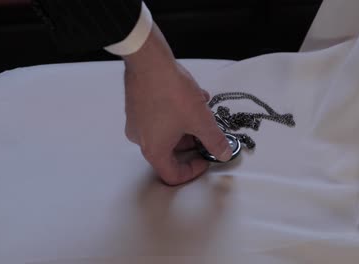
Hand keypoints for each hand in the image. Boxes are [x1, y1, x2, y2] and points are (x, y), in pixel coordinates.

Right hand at [122, 24, 231, 184]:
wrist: (149, 61)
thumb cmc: (171, 93)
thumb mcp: (201, 120)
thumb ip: (214, 140)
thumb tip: (223, 153)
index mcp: (154, 149)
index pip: (172, 175)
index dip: (192, 171)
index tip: (205, 159)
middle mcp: (140, 139)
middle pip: (168, 153)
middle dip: (191, 143)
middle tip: (206, 132)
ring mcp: (135, 122)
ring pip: (164, 133)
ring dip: (185, 126)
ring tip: (201, 108)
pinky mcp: (135, 106)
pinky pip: (157, 118)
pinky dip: (174, 114)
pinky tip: (190, 97)